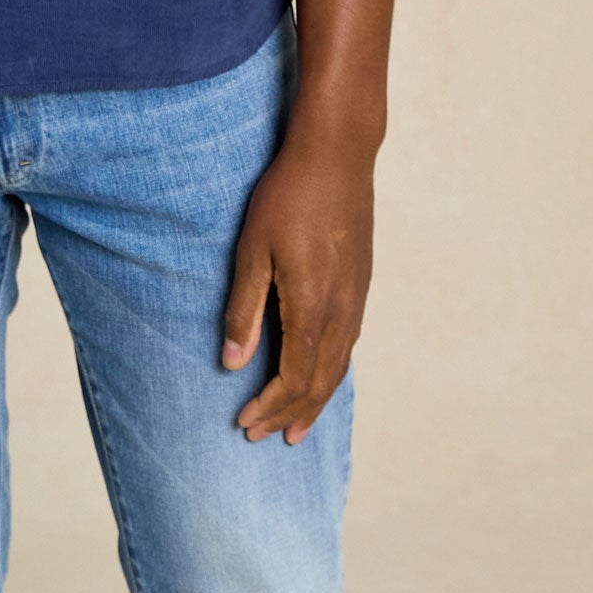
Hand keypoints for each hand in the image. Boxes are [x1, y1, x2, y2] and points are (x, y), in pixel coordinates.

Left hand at [221, 128, 374, 444]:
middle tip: (265, 438)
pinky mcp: (360, 282)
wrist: (338, 154)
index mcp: (313, 307)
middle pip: (320, 382)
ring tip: (297, 424)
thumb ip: (245, 308)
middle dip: (291, 413)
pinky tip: (321, 374)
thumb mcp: (254, 249)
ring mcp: (356, 297)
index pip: (294, 377)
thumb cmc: (289, 195)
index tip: (244, 424)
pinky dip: (331, 372)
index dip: (270, 406)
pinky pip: (348, 344)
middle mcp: (342, 311)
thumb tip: (232, 362)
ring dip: (316, 399)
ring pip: (339, 366)